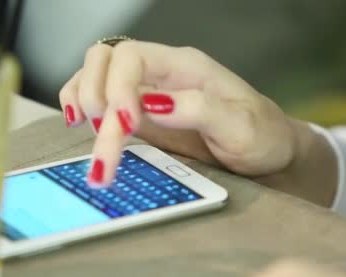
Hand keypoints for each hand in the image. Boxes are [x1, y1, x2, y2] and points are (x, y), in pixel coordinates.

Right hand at [59, 41, 336, 205]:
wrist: (266, 150)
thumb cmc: (260, 136)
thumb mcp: (240, 126)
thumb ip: (200, 110)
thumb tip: (153, 105)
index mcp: (184, 66)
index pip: (132, 56)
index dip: (118, 87)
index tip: (126, 125)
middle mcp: (159, 73)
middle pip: (104, 61)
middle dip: (95, 99)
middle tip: (105, 139)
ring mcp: (144, 91)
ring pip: (93, 74)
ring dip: (82, 100)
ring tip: (85, 131)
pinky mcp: (137, 113)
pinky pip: (95, 96)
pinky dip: (79, 106)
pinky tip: (80, 124)